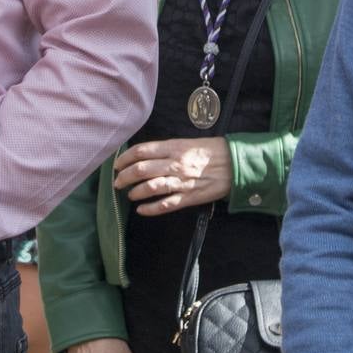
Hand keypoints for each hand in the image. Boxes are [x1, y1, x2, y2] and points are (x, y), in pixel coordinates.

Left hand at [113, 137, 231, 214]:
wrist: (235, 164)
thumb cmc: (212, 151)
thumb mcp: (187, 142)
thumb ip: (167, 149)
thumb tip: (145, 155)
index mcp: (174, 147)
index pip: (141, 151)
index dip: (125, 158)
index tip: (117, 164)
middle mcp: (175, 164)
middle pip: (141, 170)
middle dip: (124, 177)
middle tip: (118, 181)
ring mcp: (181, 181)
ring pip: (150, 187)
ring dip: (135, 192)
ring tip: (129, 194)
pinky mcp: (189, 197)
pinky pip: (165, 205)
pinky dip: (150, 209)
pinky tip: (141, 210)